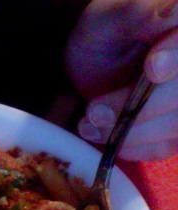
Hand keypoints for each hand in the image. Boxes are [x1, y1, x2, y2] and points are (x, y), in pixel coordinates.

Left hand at [65, 0, 177, 161]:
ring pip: (177, 125)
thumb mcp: (109, 19)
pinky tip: (105, 137)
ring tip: (89, 125)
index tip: (152, 68)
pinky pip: (166, 147)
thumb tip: (172, 10)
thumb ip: (139, 13)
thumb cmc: (102, 35)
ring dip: (132, 133)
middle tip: (95, 111)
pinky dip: (134, 147)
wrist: (93, 65)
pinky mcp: (175, 128)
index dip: (177, 58)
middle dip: (143, 107)